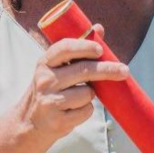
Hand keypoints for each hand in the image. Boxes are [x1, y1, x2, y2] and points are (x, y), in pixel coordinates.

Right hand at [20, 25, 128, 141]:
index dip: (85, 47)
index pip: (65, 48)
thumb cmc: (50, 90)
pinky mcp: (57, 121)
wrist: (29, 124)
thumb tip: (99, 28)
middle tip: (125, 70)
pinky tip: (73, 111)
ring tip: (76, 98)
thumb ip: (78, 50)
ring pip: (87, 93)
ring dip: (90, 95)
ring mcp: (49, 101)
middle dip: (108, 70)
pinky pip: (86, 111)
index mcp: (44, 63)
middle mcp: (44, 80)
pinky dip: (86, 111)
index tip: (101, 50)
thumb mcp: (57, 69)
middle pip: (83, 70)